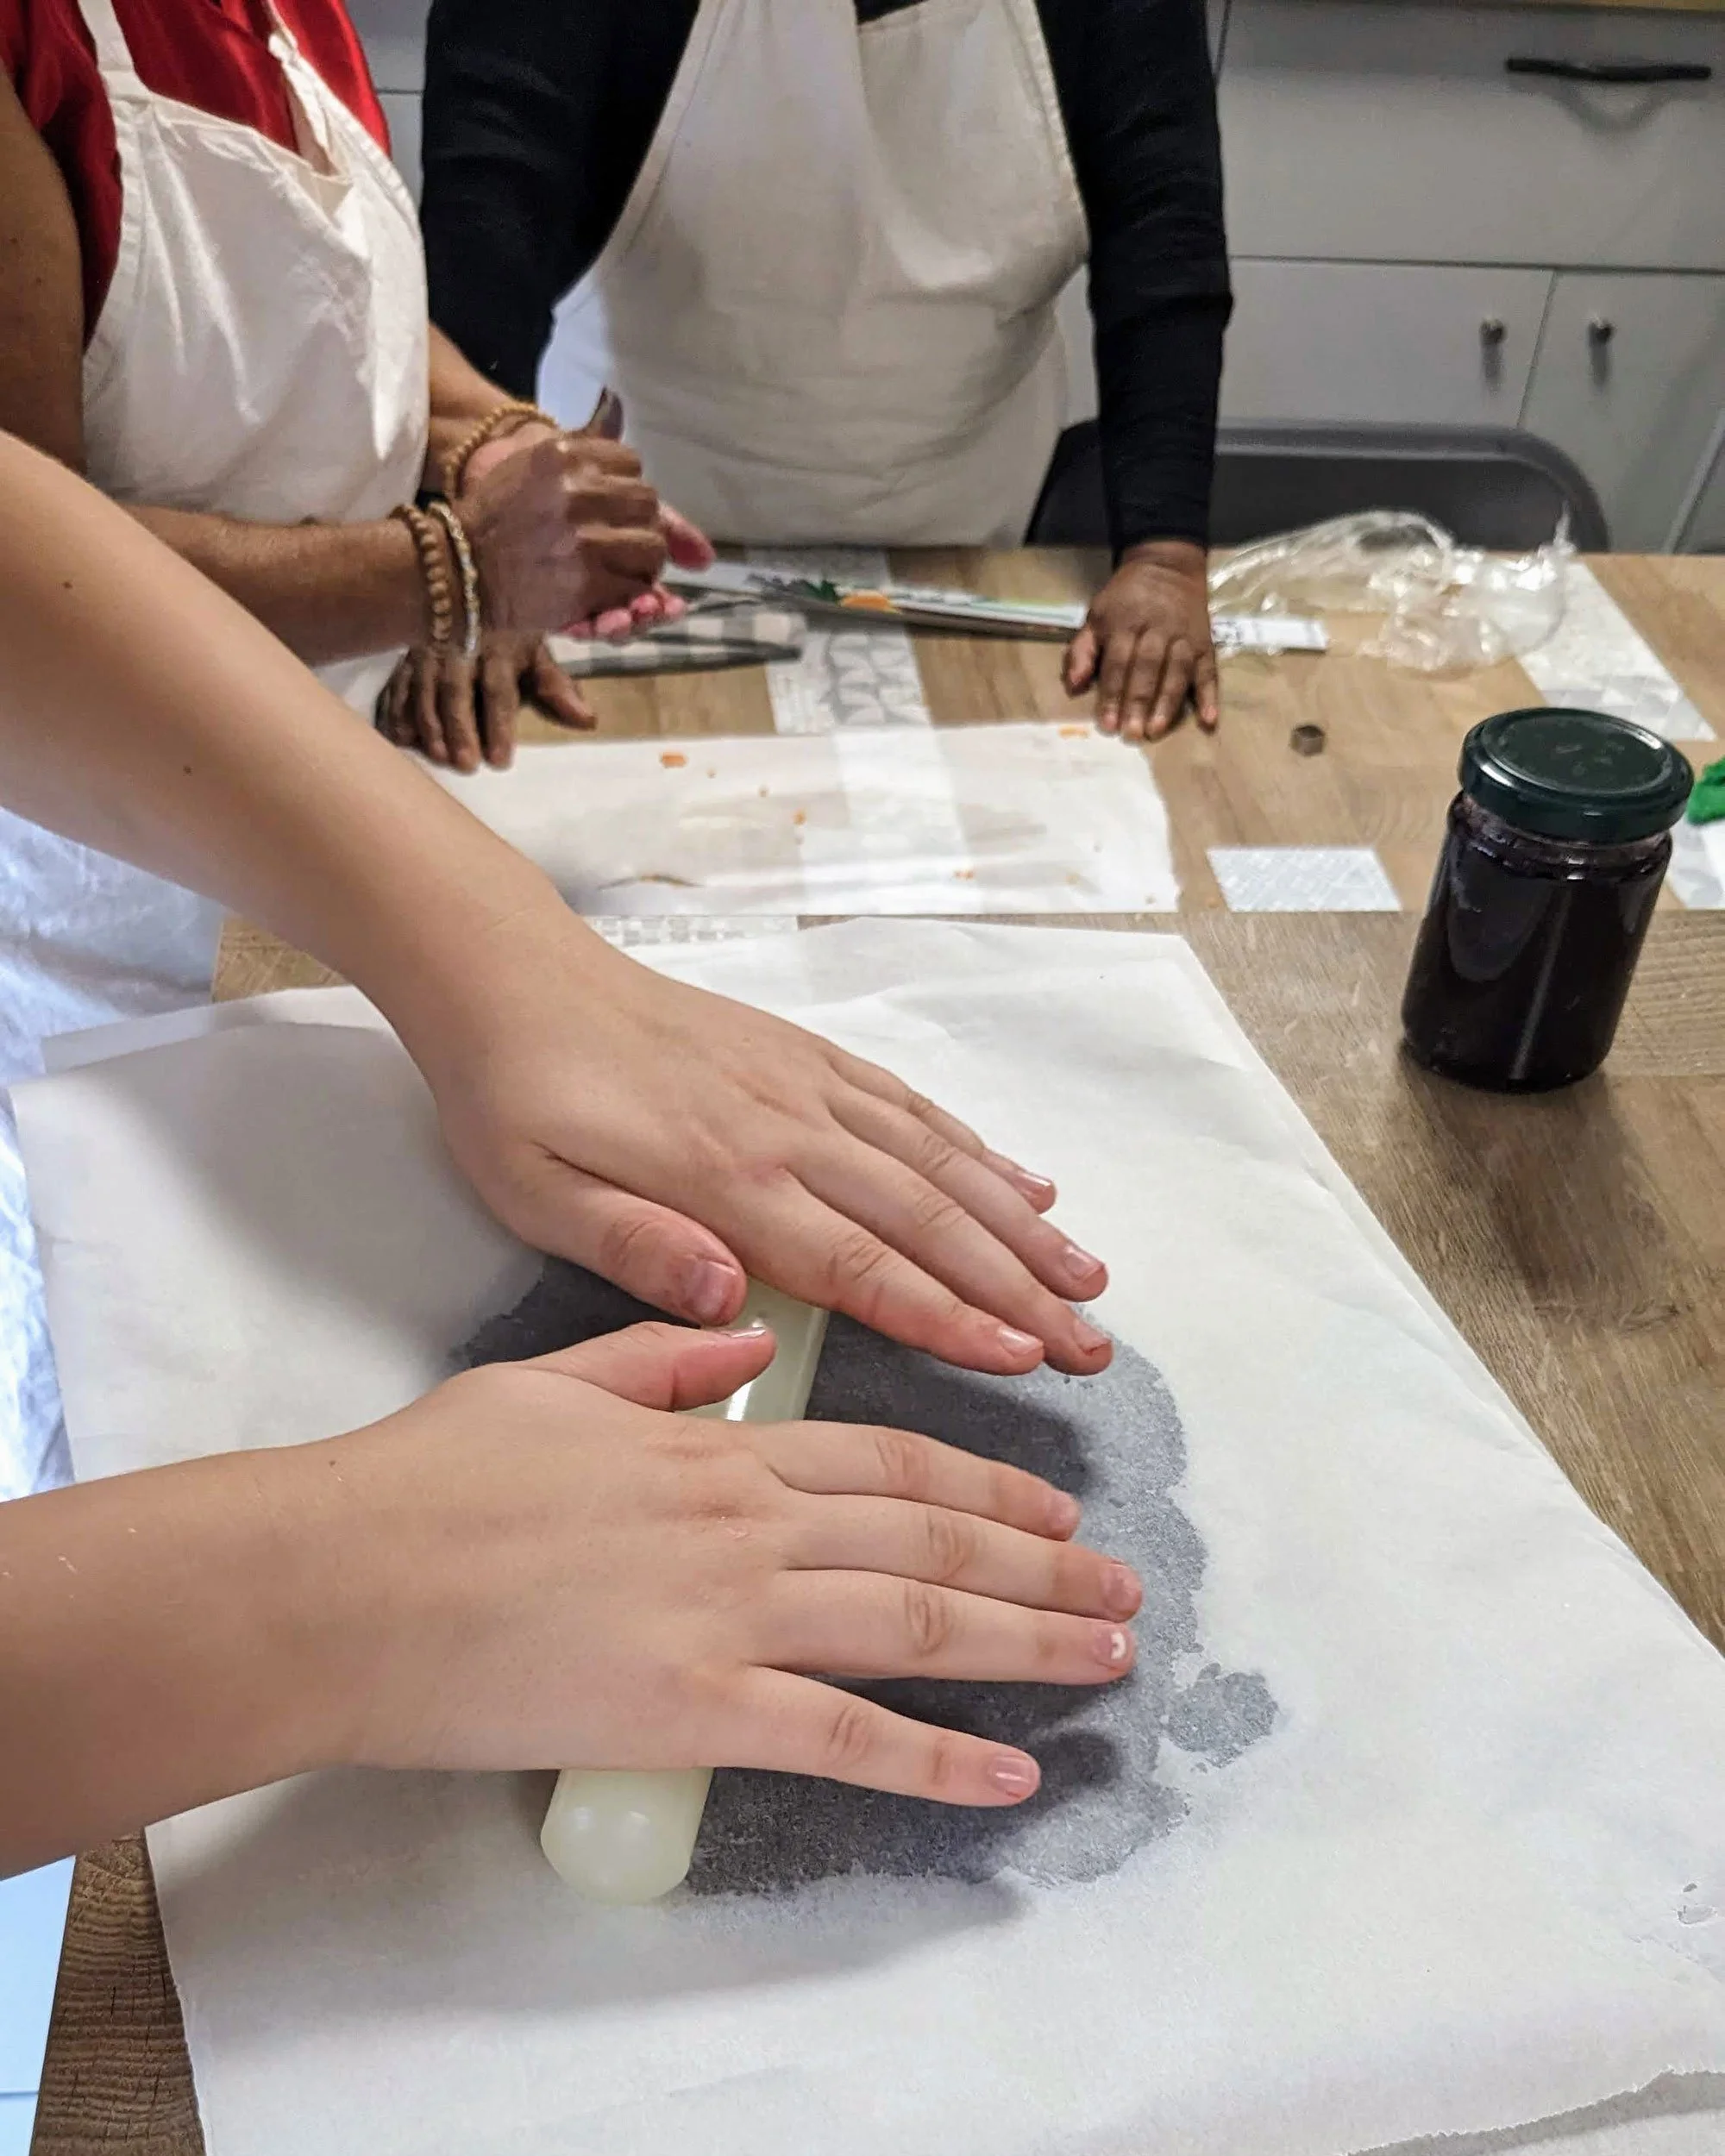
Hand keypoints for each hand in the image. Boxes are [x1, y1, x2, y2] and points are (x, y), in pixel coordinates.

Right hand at [326, 1322, 1139, 1797]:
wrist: (337, 1577)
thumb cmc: (425, 1482)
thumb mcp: (546, 1384)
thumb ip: (654, 1360)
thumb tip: (746, 1348)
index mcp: (714, 1445)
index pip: (886, 1457)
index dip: (984, 1482)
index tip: (1052, 1505)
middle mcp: (745, 1521)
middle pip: (928, 1533)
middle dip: (1039, 1561)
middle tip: (1120, 1585)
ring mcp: (726, 1612)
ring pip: (914, 1619)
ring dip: (1025, 1641)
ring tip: (1106, 1657)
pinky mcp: (692, 1709)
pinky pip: (841, 1736)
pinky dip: (935, 1761)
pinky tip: (1008, 1777)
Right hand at [377, 634, 592, 772]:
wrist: (468, 581)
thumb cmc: (510, 627)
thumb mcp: (536, 649)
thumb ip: (557, 686)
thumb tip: (587, 721)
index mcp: (498, 646)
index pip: (498, 689)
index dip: (499, 724)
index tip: (500, 760)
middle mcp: (459, 645)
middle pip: (457, 690)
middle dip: (459, 727)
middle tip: (464, 764)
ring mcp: (429, 649)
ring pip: (424, 688)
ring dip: (427, 722)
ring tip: (436, 755)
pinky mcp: (406, 655)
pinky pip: (398, 682)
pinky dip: (395, 709)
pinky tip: (397, 737)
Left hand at [398, 908, 1113, 1377]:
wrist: (511, 974)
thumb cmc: (516, 1097)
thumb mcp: (532, 1191)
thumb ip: (634, 1245)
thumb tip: (732, 1301)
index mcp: (722, 1176)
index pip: (858, 1262)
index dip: (946, 1315)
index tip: (1022, 1357)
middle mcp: (787, 1127)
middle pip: (927, 1216)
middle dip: (1019, 1285)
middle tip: (1093, 1344)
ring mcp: (806, 1084)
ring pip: (938, 1159)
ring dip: (1022, 1221)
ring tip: (1091, 1275)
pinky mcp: (806, 1055)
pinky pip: (911, 1105)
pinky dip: (978, 1146)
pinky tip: (1026, 1182)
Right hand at [460, 434, 669, 634]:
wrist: (457, 567)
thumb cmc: (495, 517)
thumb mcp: (532, 466)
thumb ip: (580, 451)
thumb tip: (617, 404)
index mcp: (563, 455)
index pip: (631, 463)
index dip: (625, 489)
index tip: (610, 508)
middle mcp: (578, 491)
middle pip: (648, 503)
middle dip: (639, 524)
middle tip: (619, 543)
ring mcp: (585, 539)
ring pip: (652, 546)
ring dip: (640, 561)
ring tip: (617, 568)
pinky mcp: (587, 582)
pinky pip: (637, 586)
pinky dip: (630, 594)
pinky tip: (610, 593)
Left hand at [1063, 539, 1219, 742]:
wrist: (1166, 566)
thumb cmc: (1124, 599)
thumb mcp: (1096, 616)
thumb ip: (1081, 651)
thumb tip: (1072, 686)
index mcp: (1125, 624)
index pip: (1117, 663)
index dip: (1112, 694)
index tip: (1107, 724)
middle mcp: (1157, 630)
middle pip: (1147, 669)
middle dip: (1138, 702)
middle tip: (1132, 734)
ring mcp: (1184, 637)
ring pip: (1177, 672)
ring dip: (1168, 703)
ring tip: (1157, 730)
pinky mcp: (1205, 643)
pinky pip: (1210, 671)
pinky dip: (1210, 696)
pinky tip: (1208, 721)